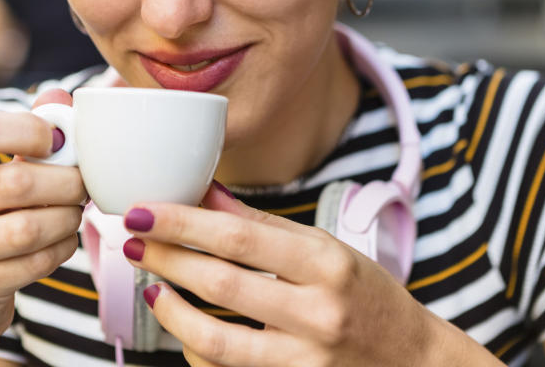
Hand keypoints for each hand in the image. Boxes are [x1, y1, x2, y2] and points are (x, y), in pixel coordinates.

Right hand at [0, 89, 87, 357]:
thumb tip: (59, 97)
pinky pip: (30, 264)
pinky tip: (61, 243)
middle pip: (15, 182)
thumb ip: (30, 135)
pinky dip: (59, 251)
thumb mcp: (2, 174)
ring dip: (66, 219)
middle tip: (84, 187)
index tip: (58, 143)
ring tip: (73, 214)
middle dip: (66, 184)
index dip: (29, 130)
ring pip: (26, 228)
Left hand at [120, 183, 437, 366]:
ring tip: (151, 284)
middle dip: (166, 258)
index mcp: (329, 266)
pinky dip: (196, 349)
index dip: (183, 223)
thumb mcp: (328, 250)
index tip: (143, 210)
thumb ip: (264, 226)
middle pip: (221, 284)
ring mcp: (305, 362)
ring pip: (216, 342)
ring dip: (171, 311)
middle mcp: (318, 315)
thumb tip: (208, 194)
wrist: (411, 362)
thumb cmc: (367, 296)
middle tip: (132, 240)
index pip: (240, 239)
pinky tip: (184, 327)